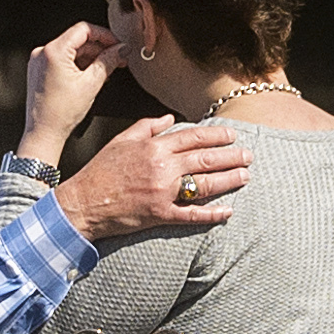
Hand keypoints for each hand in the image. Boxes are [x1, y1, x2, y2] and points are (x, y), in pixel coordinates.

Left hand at [19, 22, 122, 165]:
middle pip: (78, 39)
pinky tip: (91, 74)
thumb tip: (121, 50)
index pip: (84, 29)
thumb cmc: (61, 113)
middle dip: (99, 48)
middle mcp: (43, 52)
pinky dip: (78, 64)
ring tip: (106, 69)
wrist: (44, 131)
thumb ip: (109, 61)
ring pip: (71, 50)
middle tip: (117, 57)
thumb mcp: (91, 84)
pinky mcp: (39, 69)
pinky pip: (63, 59)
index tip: (117, 44)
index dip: (105, 35)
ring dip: (90, 57)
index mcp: (54, 51)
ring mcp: (39, 61)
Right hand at [60, 116, 251, 241]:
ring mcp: (163, 192)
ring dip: (228, 180)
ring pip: (203, 184)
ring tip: (245, 176)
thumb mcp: (122, 140)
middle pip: (205, 158)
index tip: (232, 135)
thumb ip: (147, 126)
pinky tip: (228, 212)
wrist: (84, 202)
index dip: (216, 135)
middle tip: (249, 155)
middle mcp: (162, 167)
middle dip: (231, 156)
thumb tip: (169, 118)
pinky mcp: (161, 214)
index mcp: (154, 147)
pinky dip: (211, 214)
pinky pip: (191, 215)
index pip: (193, 137)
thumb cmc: (101, 171)